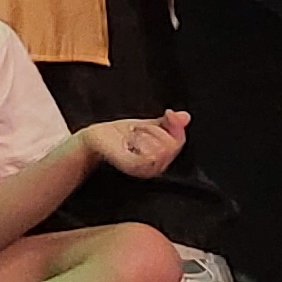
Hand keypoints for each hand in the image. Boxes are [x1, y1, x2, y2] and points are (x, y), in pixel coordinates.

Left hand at [76, 110, 192, 179]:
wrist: (96, 139)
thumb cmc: (120, 135)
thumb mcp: (147, 125)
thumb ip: (167, 123)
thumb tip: (185, 116)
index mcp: (162, 157)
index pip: (179, 142)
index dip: (177, 126)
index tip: (170, 114)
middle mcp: (156, 166)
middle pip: (171, 145)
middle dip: (156, 130)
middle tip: (140, 127)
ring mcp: (143, 168)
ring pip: (160, 149)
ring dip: (146, 134)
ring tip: (133, 133)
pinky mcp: (131, 166)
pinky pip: (146, 156)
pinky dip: (139, 140)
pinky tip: (131, 136)